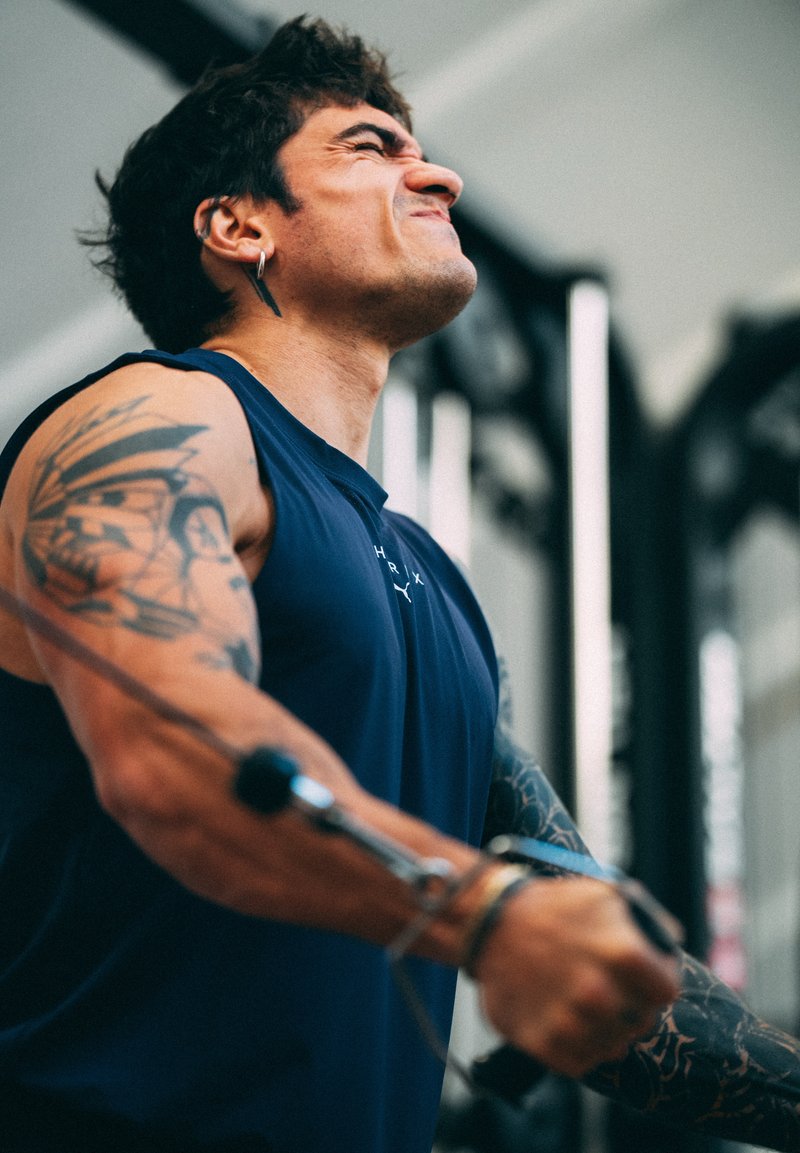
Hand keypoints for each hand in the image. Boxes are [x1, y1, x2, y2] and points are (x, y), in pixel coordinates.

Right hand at [473, 876, 680, 1078]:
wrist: (491, 923)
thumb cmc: (555, 908)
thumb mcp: (607, 896)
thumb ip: (649, 924)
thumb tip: (671, 946)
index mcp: (623, 954)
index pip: (667, 992)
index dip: (655, 982)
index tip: (640, 976)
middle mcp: (599, 993)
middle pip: (641, 1022)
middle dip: (630, 1005)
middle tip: (604, 985)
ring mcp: (570, 1022)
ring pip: (614, 1047)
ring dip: (604, 1029)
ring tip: (582, 1001)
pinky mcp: (544, 1044)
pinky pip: (581, 1061)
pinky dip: (577, 1045)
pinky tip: (563, 1017)